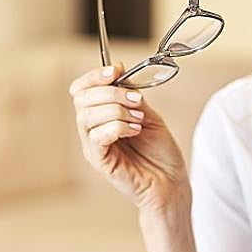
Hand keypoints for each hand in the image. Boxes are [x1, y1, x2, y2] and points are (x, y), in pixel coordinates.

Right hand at [68, 64, 188, 213]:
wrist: (171, 182)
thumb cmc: (160, 152)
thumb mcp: (147, 113)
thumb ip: (131, 93)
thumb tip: (118, 69)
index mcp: (100, 116)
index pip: (81, 90)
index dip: (94, 77)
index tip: (116, 70)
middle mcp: (92, 130)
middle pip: (81, 99)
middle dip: (111, 92)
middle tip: (136, 100)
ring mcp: (93, 146)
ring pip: (87, 116)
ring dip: (117, 110)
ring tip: (138, 119)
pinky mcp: (99, 161)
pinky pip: (97, 136)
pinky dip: (117, 127)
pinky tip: (134, 131)